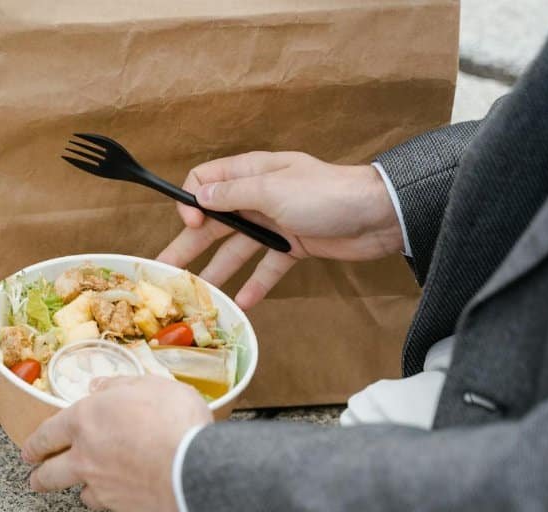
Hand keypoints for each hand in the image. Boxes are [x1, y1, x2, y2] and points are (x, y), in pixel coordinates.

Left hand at [22, 376, 211, 511]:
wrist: (196, 467)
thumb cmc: (175, 421)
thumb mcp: (149, 385)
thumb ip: (119, 385)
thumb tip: (100, 385)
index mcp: (85, 421)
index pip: (47, 434)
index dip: (35, 442)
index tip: (30, 449)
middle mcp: (86, 458)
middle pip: (50, 473)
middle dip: (39, 476)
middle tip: (36, 478)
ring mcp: (103, 488)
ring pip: (81, 494)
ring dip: (82, 490)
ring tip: (85, 489)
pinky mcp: (124, 510)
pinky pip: (112, 507)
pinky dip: (116, 502)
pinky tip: (126, 496)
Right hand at [157, 151, 401, 309]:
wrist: (381, 215)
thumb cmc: (327, 193)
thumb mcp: (272, 188)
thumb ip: (232, 194)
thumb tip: (199, 197)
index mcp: (252, 172)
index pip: (207, 182)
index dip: (193, 202)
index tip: (192, 223)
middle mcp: (260, 195)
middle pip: (216, 221)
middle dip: (190, 245)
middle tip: (166, 271)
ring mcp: (277, 222)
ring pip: (238, 248)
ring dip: (218, 270)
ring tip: (198, 296)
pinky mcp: (295, 246)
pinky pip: (267, 266)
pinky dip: (254, 284)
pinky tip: (241, 304)